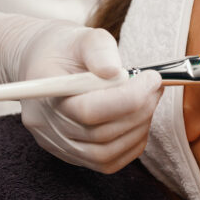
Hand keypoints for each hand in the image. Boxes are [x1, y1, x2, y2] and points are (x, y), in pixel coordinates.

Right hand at [0, 5, 160, 172]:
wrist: (43, 63)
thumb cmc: (65, 49)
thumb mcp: (82, 36)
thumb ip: (99, 50)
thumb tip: (115, 72)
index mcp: (45, 93)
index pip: (88, 111)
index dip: (128, 98)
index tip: (152, 78)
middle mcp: (46, 126)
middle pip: (99, 135)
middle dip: (139, 110)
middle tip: (156, 87)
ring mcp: (57, 144)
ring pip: (105, 154)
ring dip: (138, 128)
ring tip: (149, 100)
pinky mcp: (71, 154)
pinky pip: (106, 162)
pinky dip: (131, 144)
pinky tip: (139, 120)